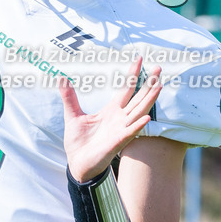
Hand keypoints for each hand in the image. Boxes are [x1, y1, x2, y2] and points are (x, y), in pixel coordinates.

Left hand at [59, 57, 161, 181]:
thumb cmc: (78, 142)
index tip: (139, 59)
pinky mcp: (117, 142)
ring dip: (149, 99)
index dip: (132, 74)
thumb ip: (69, 97)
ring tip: (159, 85)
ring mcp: (120, 130)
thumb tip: (61, 78)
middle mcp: (120, 118)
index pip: (125, 89)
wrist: (77, 163)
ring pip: (139, 112)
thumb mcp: (72, 115)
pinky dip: (138, 125)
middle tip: (159, 67)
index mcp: (111, 110)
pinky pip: (130, 133)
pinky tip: (147, 117)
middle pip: (138, 97)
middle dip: (149, 83)